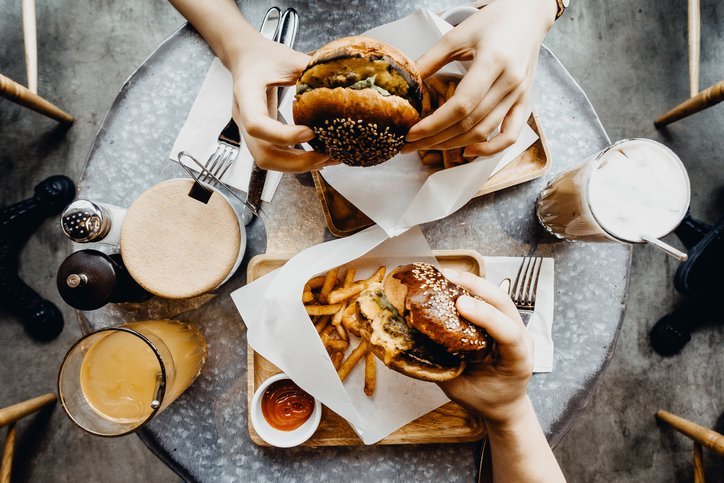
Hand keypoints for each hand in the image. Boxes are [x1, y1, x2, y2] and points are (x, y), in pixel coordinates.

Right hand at [228, 34, 332, 171]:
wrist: (246, 57)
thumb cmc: (264, 56)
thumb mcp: (288, 57)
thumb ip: (311, 71)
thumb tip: (343, 80)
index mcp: (246, 94)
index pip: (257, 125)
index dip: (284, 135)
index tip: (311, 133)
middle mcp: (243, 117)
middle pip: (262, 154)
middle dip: (295, 162)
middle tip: (325, 156)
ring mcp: (249, 130)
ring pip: (268, 160)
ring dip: (297, 166)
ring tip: (326, 159)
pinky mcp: (260, 136)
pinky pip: (274, 155)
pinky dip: (295, 161)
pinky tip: (317, 156)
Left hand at [405, 0, 556, 156]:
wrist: (527, 16)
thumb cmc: (493, 22)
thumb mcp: (457, 35)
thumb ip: (430, 60)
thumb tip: (407, 83)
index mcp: (493, 62)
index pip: (461, 105)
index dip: (434, 124)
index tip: (412, 133)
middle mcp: (510, 82)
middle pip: (470, 123)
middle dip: (436, 139)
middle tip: (411, 144)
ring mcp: (519, 95)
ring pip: (485, 132)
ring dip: (454, 145)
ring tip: (429, 147)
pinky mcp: (524, 102)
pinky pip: (510, 135)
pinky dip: (490, 148)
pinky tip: (468, 151)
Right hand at [438, 269, 532, 425]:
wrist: (504, 405)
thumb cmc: (484, 400)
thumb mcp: (460, 391)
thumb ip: (443, 367)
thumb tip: (416, 344)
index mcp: (518, 362)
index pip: (509, 334)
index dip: (486, 316)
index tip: (461, 304)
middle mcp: (522, 339)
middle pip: (505, 304)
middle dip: (477, 286)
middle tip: (447, 277)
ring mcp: (516, 327)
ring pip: (498, 297)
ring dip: (472, 283)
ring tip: (446, 275)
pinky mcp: (504, 321)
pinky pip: (490, 300)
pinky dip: (471, 290)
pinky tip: (452, 284)